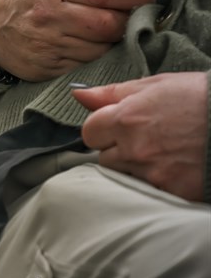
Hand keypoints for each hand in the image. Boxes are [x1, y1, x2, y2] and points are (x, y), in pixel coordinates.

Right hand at [0, 0, 164, 82]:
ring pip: (101, 48)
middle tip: (131, 16)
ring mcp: (47, 45)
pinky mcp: (47, 67)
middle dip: (126, 21)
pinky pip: (85, 65)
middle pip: (108, 25)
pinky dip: (94, 57)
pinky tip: (89, 46)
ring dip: (112, 42)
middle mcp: (49, 15)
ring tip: (107, 31)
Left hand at [73, 72, 208, 201]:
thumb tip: (78, 94)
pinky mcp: (171, 191)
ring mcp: (152, 172)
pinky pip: (147, 192)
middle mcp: (134, 148)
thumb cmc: (202, 98)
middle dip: (119, 150)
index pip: (90, 132)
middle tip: (149, 141)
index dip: (104, 129)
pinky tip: (175, 170)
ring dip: (137, 168)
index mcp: (126, 118)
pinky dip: (157, 184)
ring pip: (124, 177)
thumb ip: (113, 93)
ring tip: (164, 155)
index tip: (120, 127)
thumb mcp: (158, 85)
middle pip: (104, 158)